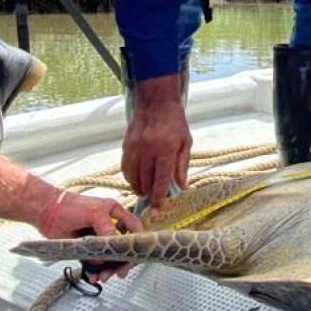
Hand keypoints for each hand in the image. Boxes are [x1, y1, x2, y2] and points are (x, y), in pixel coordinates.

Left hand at [35, 191, 144, 281]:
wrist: (46, 213)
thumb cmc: (70, 206)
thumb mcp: (93, 213)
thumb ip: (106, 229)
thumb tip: (111, 250)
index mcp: (114, 213)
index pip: (133, 228)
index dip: (137, 242)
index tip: (135, 255)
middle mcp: (108, 226)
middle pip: (122, 248)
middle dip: (122, 262)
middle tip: (119, 273)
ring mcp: (97, 239)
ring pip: (109, 258)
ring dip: (108, 269)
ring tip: (104, 277)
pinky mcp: (86, 249)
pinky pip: (95, 263)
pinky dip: (95, 271)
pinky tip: (94, 276)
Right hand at [122, 77, 191, 208]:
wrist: (156, 102)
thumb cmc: (174, 121)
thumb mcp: (186, 142)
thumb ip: (182, 165)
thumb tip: (181, 186)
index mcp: (166, 149)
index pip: (160, 180)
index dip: (159, 197)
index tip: (159, 208)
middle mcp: (148, 149)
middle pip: (145, 181)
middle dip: (149, 195)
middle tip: (153, 201)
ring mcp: (135, 147)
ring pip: (133, 177)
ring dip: (138, 188)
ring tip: (145, 192)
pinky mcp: (126, 145)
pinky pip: (125, 168)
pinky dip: (130, 177)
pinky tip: (136, 181)